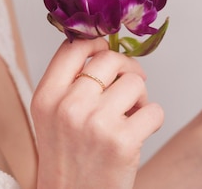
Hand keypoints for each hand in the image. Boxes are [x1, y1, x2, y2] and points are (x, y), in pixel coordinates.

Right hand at [31, 38, 163, 188]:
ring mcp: (96, 123)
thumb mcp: (53, 118)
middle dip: (127, 69)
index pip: (73, 47)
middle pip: (110, 58)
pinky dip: (153, 120)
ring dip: (140, 98)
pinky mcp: (122, 141)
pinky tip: (139, 134)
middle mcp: (68, 106)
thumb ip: (71, 83)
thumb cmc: (69, 159)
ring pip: (135, 82)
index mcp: (46, 97)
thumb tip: (104, 46)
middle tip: (131, 88)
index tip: (107, 49)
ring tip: (131, 117)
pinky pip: (155, 110)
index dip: (96, 41)